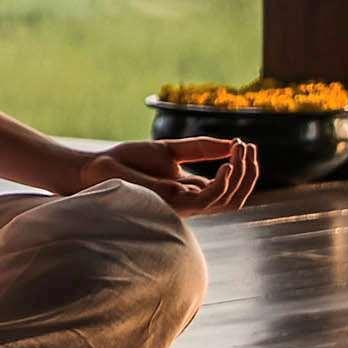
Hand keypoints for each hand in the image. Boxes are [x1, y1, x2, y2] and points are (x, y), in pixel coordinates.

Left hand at [74, 135, 258, 216]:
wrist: (98, 167)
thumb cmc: (127, 161)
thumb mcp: (169, 149)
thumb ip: (200, 148)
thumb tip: (232, 144)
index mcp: (191, 189)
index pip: (228, 186)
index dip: (241, 166)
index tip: (244, 143)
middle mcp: (191, 201)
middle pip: (234, 197)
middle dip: (248, 174)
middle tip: (249, 148)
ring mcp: (184, 204)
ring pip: (228, 200)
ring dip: (241, 176)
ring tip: (241, 151)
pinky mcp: (174, 201)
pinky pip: (210, 199)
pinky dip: (224, 183)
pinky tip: (228, 164)